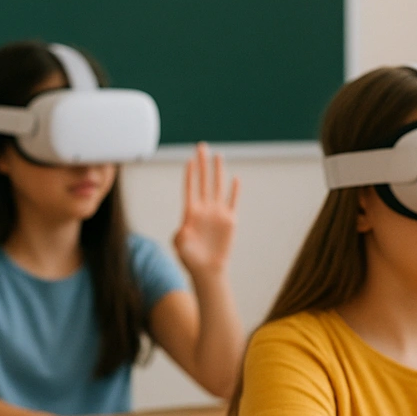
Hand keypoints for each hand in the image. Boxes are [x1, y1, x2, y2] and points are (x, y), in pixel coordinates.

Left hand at [173, 141, 239, 277]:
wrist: (207, 269)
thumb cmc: (191, 258)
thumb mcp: (181, 246)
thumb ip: (181, 235)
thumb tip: (185, 226)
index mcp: (191, 212)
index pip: (190, 188)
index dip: (190, 174)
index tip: (189, 159)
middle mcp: (204, 208)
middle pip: (203, 181)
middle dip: (203, 164)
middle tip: (201, 146)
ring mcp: (217, 213)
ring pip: (218, 187)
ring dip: (217, 171)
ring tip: (218, 155)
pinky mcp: (229, 220)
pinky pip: (232, 202)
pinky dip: (234, 191)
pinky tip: (235, 179)